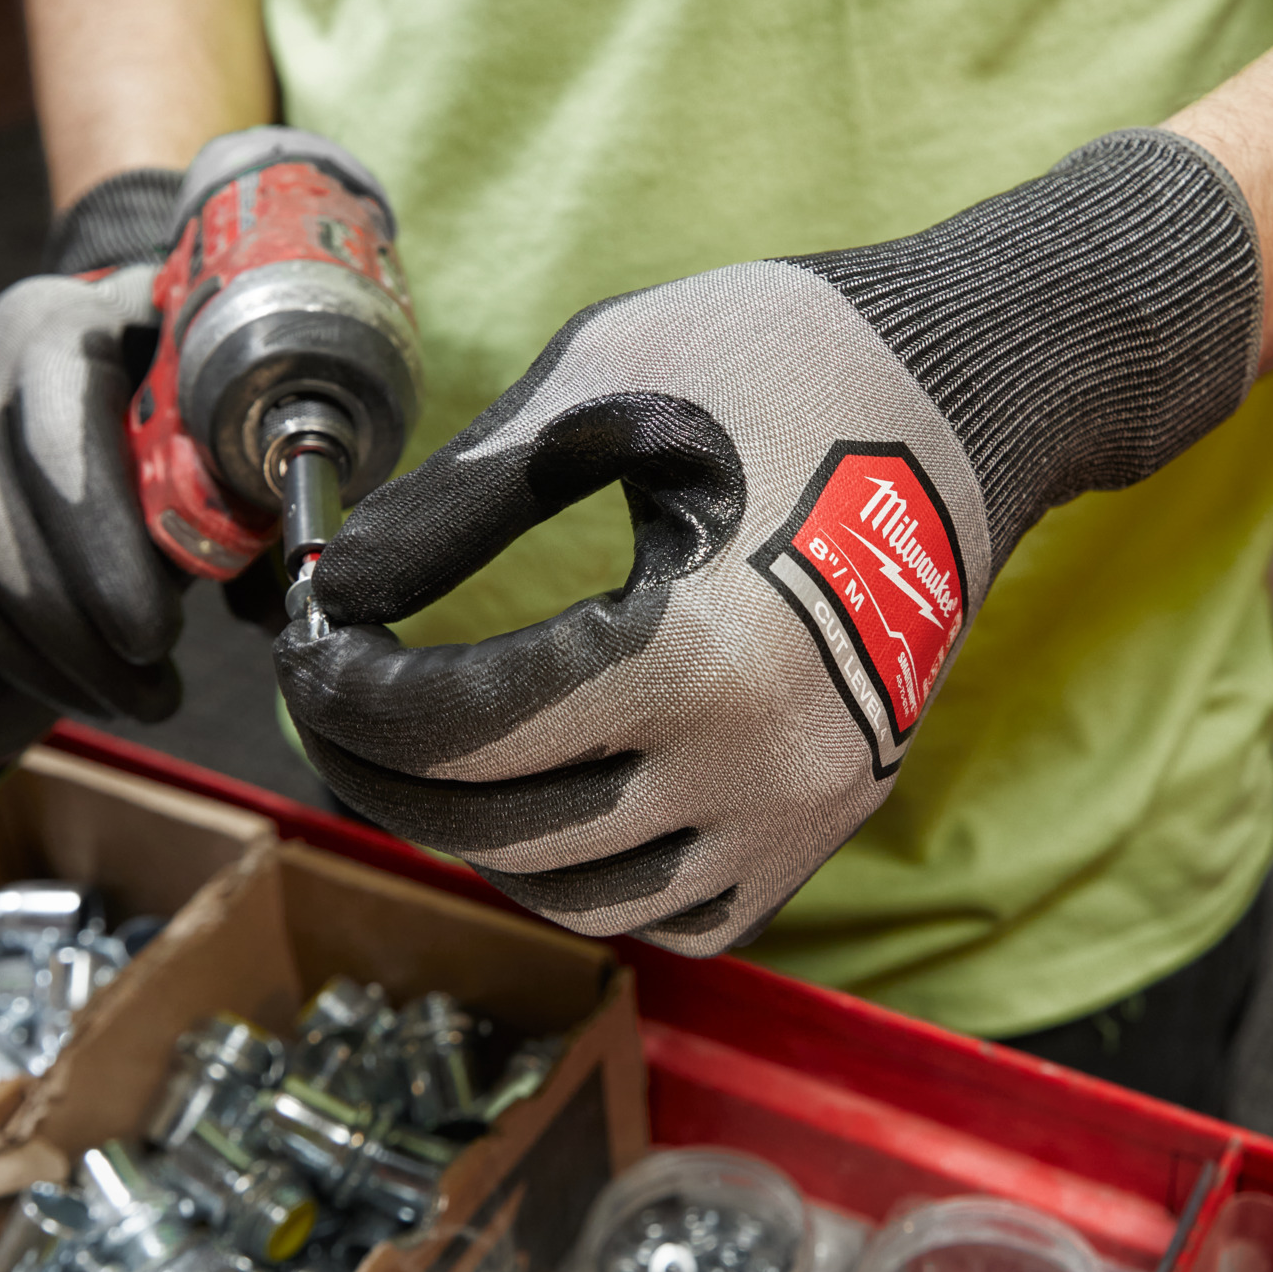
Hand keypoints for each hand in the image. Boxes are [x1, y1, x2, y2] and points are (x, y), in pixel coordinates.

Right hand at [0, 265, 183, 723]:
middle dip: (66, 634)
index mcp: (57, 325)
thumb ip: (225, 480)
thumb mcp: (212, 415)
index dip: (102, 555)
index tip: (155, 640)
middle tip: (148, 700)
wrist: (96, 358)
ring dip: (15, 656)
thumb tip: (261, 588)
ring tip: (108, 703)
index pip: (56, 444)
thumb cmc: (175, 405)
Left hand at [275, 129, 1263, 954]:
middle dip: (380, 772)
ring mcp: (801, 811)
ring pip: (579, 897)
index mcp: (699, 652)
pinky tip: (543, 796)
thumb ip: (454, 503)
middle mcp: (759, 764)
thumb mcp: (602, 388)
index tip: (304, 644)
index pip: (459, 732)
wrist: (968, 395)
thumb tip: (328, 595)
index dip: (347, 697)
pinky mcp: (824, 822)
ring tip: (425, 749)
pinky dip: (584, 879)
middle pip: (499, 832)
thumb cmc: (787, 360)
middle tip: (330, 700)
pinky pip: (673, 911)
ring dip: (474, 836)